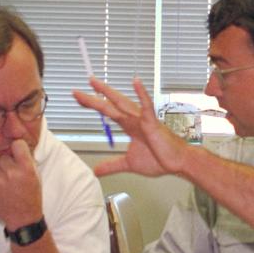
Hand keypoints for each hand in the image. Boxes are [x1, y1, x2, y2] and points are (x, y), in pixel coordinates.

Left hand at [0, 138, 43, 229]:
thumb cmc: (31, 197)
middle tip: (13, 172)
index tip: (17, 152)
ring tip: (6, 180)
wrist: (23, 218)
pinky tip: (0, 184)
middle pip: (4, 156)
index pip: (17, 144)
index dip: (17, 148)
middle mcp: (12, 172)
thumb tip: (17, 146)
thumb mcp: (36, 176)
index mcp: (26, 168)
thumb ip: (27, 160)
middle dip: (8, 162)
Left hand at [73, 77, 190, 178]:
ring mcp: (142, 119)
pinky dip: (141, 94)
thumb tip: (95, 171)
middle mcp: (133, 119)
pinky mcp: (153, 122)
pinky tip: (135, 82)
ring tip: (94, 82)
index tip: (78, 98)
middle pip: (109, 105)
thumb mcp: (129, 163)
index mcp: (129, 125)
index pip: (107, 112)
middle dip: (93, 97)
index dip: (93, 104)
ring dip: (108, 93)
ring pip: (122, 103)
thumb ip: (112, 165)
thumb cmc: (159, 159)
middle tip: (76, 91)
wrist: (177, 163)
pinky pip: (146, 106)